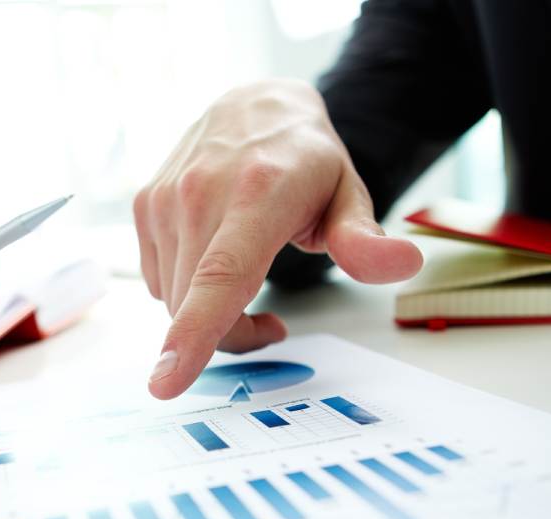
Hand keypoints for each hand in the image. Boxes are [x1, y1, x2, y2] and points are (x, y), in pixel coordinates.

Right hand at [135, 79, 422, 398]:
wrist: (253, 103)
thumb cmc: (303, 159)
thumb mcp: (349, 194)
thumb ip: (365, 239)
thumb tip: (403, 264)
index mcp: (258, 194)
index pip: (221, 276)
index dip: (195, 334)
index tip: (167, 382)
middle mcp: (201, 193)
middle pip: (197, 305)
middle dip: (231, 337)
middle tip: (273, 326)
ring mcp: (166, 199)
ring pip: (175, 300)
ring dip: (208, 316)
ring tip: (247, 285)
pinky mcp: (146, 206)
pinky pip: (160, 281)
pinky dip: (186, 293)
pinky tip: (215, 265)